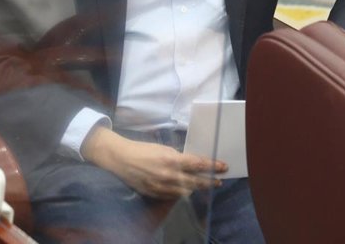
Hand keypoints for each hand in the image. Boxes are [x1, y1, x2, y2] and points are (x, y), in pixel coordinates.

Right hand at [82, 127, 226, 198]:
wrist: (121, 159)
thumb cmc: (143, 149)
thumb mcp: (164, 148)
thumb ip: (179, 157)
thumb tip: (192, 163)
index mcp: (172, 160)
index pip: (198, 164)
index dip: (213, 166)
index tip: (223, 166)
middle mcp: (169, 175)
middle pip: (196, 181)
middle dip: (209, 181)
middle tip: (219, 181)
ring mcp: (162, 187)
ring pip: (186, 191)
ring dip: (197, 188)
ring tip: (206, 186)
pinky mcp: (155, 194)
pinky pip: (173, 196)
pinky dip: (182, 192)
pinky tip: (187, 190)